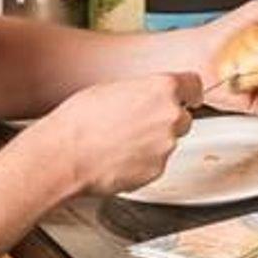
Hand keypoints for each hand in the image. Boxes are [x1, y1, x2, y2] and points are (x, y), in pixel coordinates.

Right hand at [30, 72, 201, 195]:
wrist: (64, 156)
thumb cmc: (79, 121)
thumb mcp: (113, 89)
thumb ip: (143, 91)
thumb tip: (149, 96)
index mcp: (163, 89)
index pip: (194, 86)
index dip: (188, 93)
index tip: (186, 97)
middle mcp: (171, 116)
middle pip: (183, 117)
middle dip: (166, 121)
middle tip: (137, 124)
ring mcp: (166, 146)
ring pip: (169, 142)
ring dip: (153, 143)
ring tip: (120, 143)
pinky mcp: (157, 170)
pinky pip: (156, 164)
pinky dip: (143, 162)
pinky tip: (119, 158)